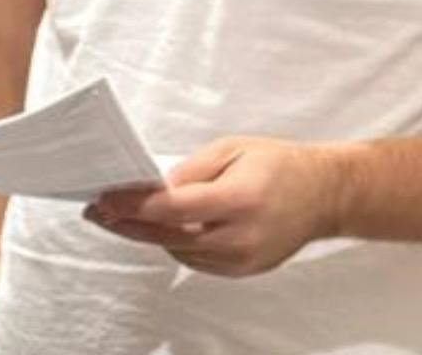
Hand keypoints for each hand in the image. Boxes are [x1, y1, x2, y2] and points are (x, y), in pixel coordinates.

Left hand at [84, 137, 346, 277]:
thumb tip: (152, 188)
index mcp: (239, 200)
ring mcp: (244, 260)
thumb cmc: (277, 164)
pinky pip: (197, 260)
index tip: (104, 200)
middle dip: (128, 224)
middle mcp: (241, 237)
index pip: (174, 208)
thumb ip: (189, 171)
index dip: (134, 206)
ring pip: (179, 251)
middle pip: (169, 236)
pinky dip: (175, 243)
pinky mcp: (244, 270)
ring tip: (121, 216)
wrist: (323, 195)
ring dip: (149, 235)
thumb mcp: (230, 150)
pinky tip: (160, 227)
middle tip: (97, 211)